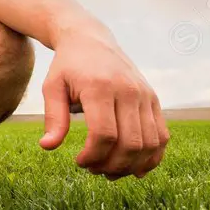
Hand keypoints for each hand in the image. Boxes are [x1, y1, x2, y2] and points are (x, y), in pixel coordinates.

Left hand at [39, 30, 169, 178]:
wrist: (90, 39)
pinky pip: (162, 136)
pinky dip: (152, 157)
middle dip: (111, 165)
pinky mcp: (154, 99)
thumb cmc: (67, 67)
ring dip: (131, 166)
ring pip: (149, 144)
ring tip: (110, 170)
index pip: (104, 134)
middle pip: (130, 143)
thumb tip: (48, 147)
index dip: (93, 156)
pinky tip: (133, 167)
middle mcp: (128, 91)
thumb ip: (53, 117)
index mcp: (100, 87)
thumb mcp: (52, 87)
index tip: (79, 162)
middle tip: (93, 169)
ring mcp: (145, 95)